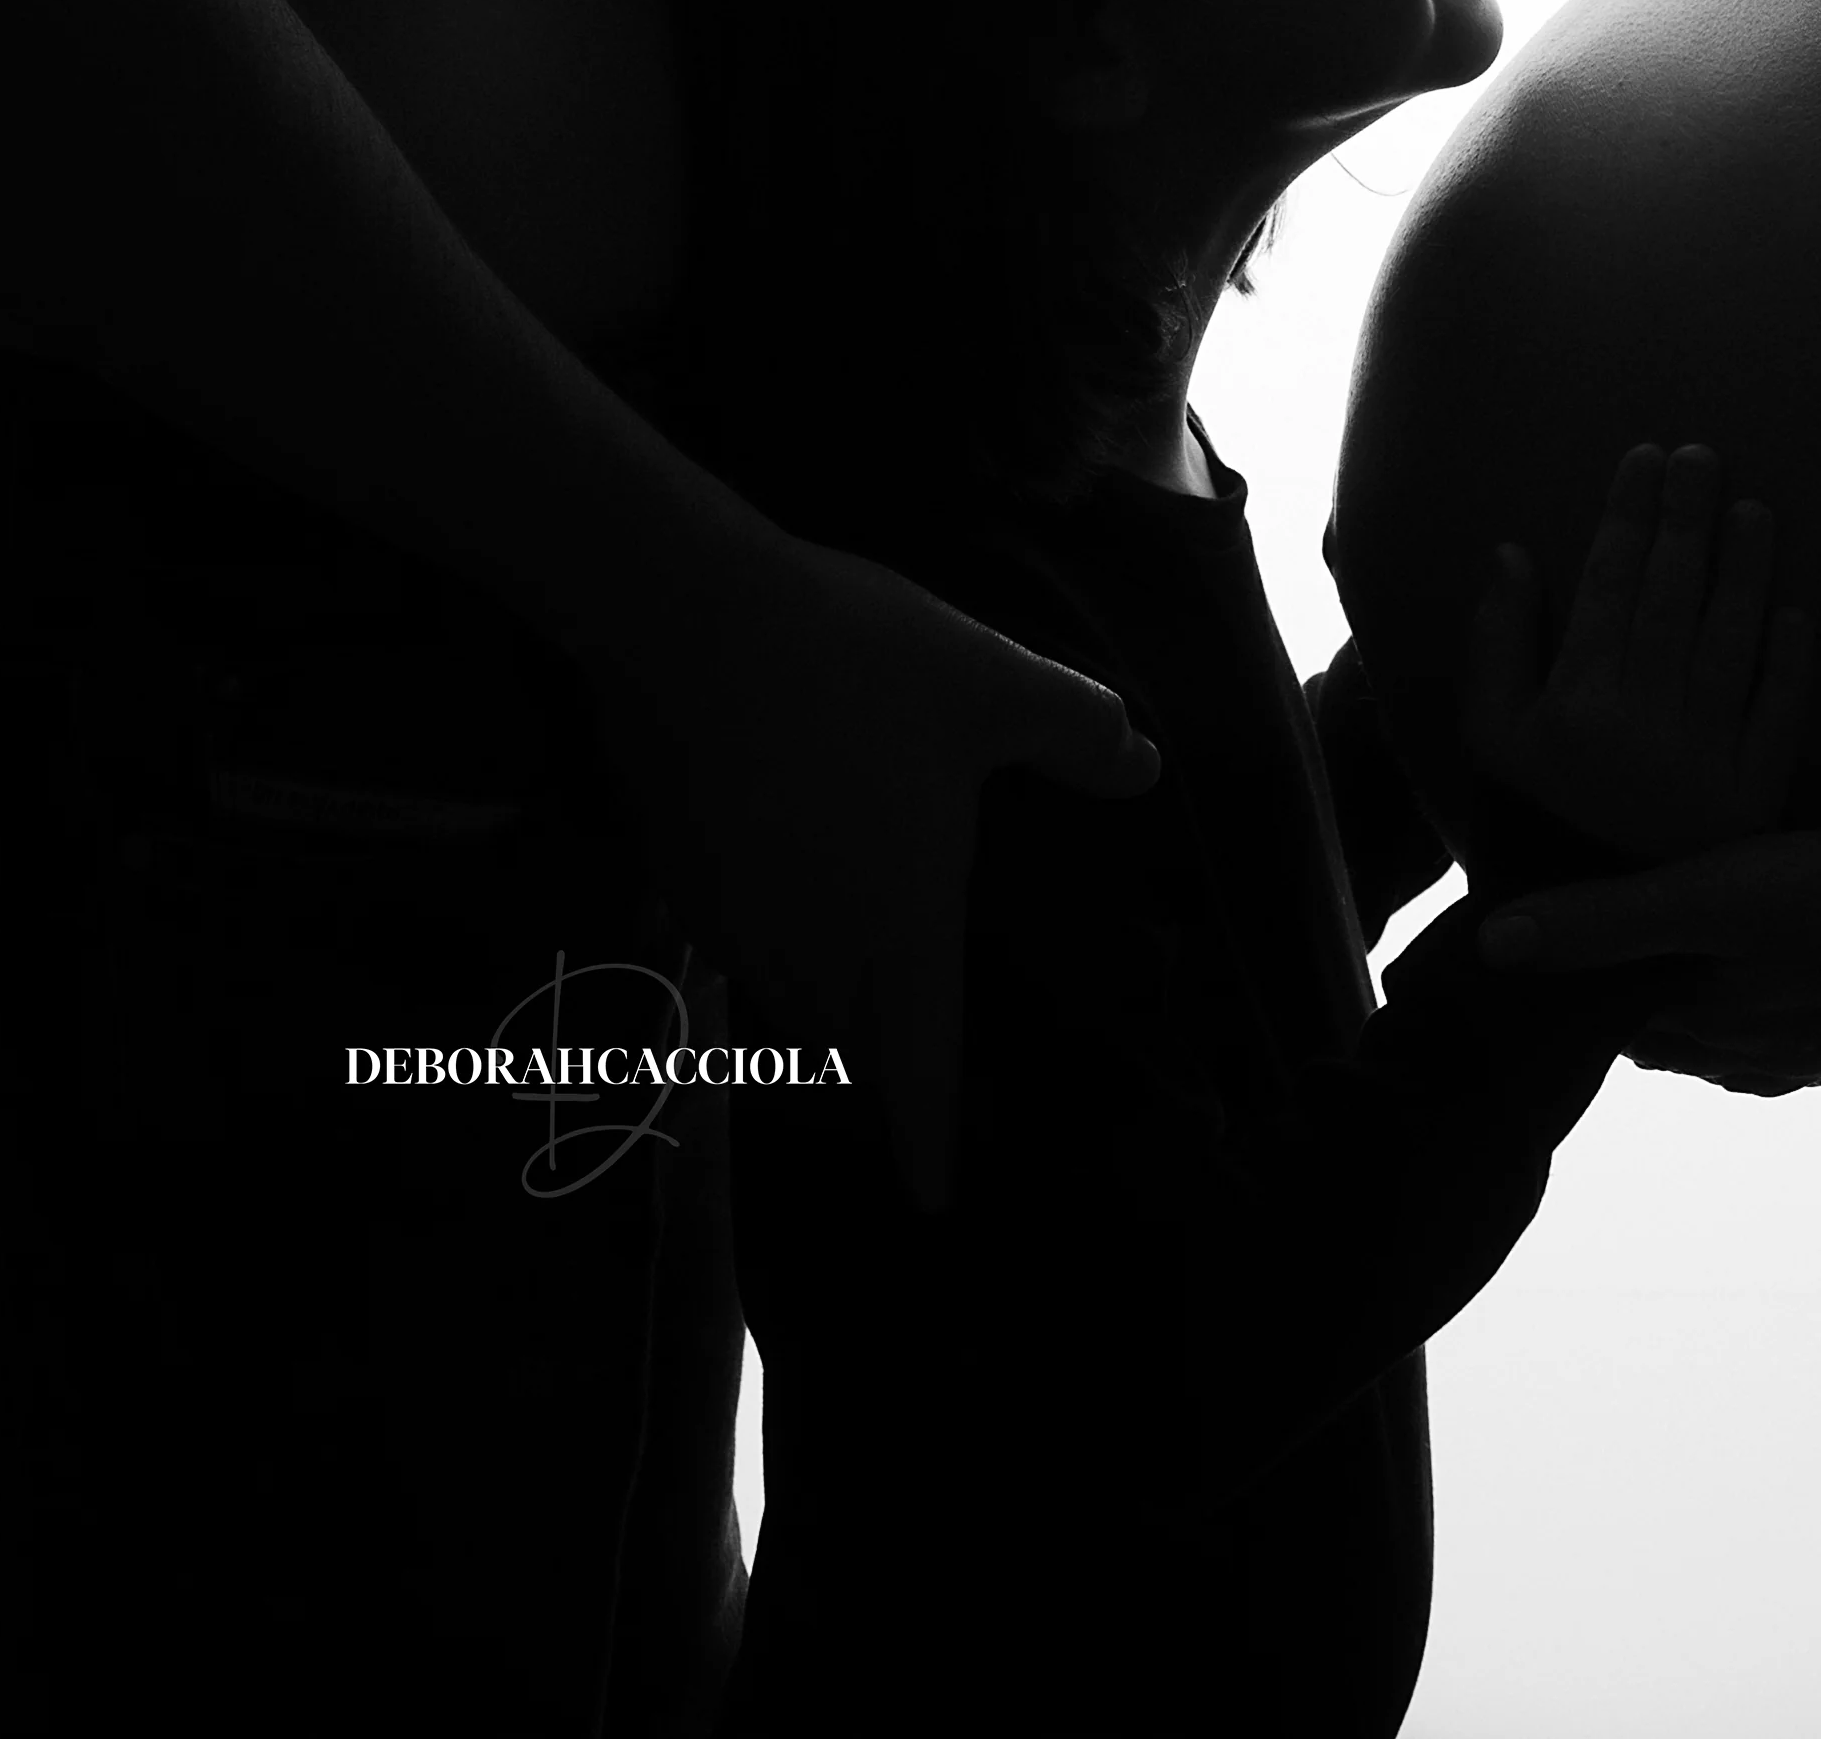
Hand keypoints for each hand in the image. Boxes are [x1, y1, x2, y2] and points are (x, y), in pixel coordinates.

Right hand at [649, 524, 1156, 1214]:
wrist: (687, 619)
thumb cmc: (855, 661)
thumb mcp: (989, 682)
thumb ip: (1073, 731)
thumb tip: (1146, 768)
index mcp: (899, 926)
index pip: (921, 1065)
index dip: (928, 1139)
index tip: (931, 1202)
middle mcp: (813, 949)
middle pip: (849, 1047)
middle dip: (878, 1074)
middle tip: (903, 1080)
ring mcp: (733, 921)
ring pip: (785, 1002)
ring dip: (819, 1012)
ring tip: (845, 995)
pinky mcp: (675, 876)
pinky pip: (730, 946)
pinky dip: (762, 946)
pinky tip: (772, 893)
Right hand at [1464, 443, 1813, 861]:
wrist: (1594, 927)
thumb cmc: (1539, 811)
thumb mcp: (1493, 736)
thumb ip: (1495, 641)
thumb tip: (1509, 550)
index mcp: (1576, 701)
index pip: (1607, 584)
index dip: (1627, 514)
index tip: (1644, 456)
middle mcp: (1641, 724)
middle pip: (1671, 598)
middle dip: (1686, 518)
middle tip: (1703, 454)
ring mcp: (1703, 763)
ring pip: (1730, 645)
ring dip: (1744, 573)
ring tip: (1754, 509)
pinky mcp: (1753, 800)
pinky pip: (1778, 720)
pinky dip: (1791, 668)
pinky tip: (1798, 616)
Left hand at [1479, 819, 1820, 1087]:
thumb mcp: (1722, 896)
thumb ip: (1613, 920)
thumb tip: (1497, 945)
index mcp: (1706, 1021)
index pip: (1607, 1022)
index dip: (1568, 998)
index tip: (1533, 973)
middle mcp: (1756, 1054)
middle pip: (1666, 1038)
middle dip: (1624, 1006)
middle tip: (1589, 965)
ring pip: (1734, 1046)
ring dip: (1699, 1015)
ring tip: (1672, 979)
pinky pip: (1803, 1044)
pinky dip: (1774, 1022)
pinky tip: (1790, 1001)